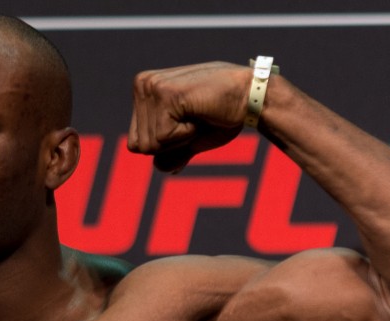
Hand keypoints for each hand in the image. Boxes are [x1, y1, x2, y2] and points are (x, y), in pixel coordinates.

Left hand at [127, 61, 251, 172]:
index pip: (136, 143)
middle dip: (172, 144)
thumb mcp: (192, 138)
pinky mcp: (165, 94)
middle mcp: (142, 84)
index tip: (188, 123)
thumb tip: (159, 168)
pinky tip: (200, 113)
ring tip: (198, 114)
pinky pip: (163, 138)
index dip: (165, 145)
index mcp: (143, 89)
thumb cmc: (225, 115)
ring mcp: (152, 87)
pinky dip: (186, 135)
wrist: (253, 97)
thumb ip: (172, 152)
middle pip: (139, 146)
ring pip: (150, 145)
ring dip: (181, 139)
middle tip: (195, 119)